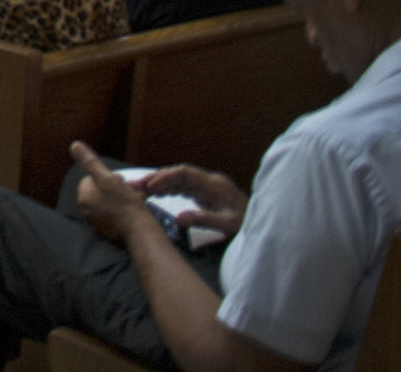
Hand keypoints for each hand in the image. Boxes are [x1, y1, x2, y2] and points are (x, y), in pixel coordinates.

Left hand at [69, 143, 167, 246]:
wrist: (139, 230)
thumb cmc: (124, 203)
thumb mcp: (107, 178)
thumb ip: (90, 162)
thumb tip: (74, 145)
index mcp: (83, 196)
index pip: (91, 179)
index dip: (107, 177)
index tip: (120, 181)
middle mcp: (85, 209)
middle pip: (98, 191)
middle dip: (111, 188)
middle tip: (126, 190)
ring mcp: (95, 221)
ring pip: (105, 202)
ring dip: (116, 198)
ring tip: (129, 200)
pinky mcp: (106, 229)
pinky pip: (111, 214)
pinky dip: (118, 211)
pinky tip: (129, 211)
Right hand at [106, 153, 246, 237]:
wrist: (266, 227)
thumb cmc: (247, 224)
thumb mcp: (228, 225)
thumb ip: (204, 219)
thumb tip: (179, 218)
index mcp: (214, 184)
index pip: (185, 173)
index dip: (165, 177)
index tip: (149, 185)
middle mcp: (208, 182)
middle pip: (177, 174)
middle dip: (156, 178)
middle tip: (135, 186)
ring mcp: (206, 188)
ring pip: (177, 181)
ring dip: (159, 184)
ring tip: (138, 190)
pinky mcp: (205, 195)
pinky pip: (181, 189)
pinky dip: (167, 191)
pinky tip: (154, 195)